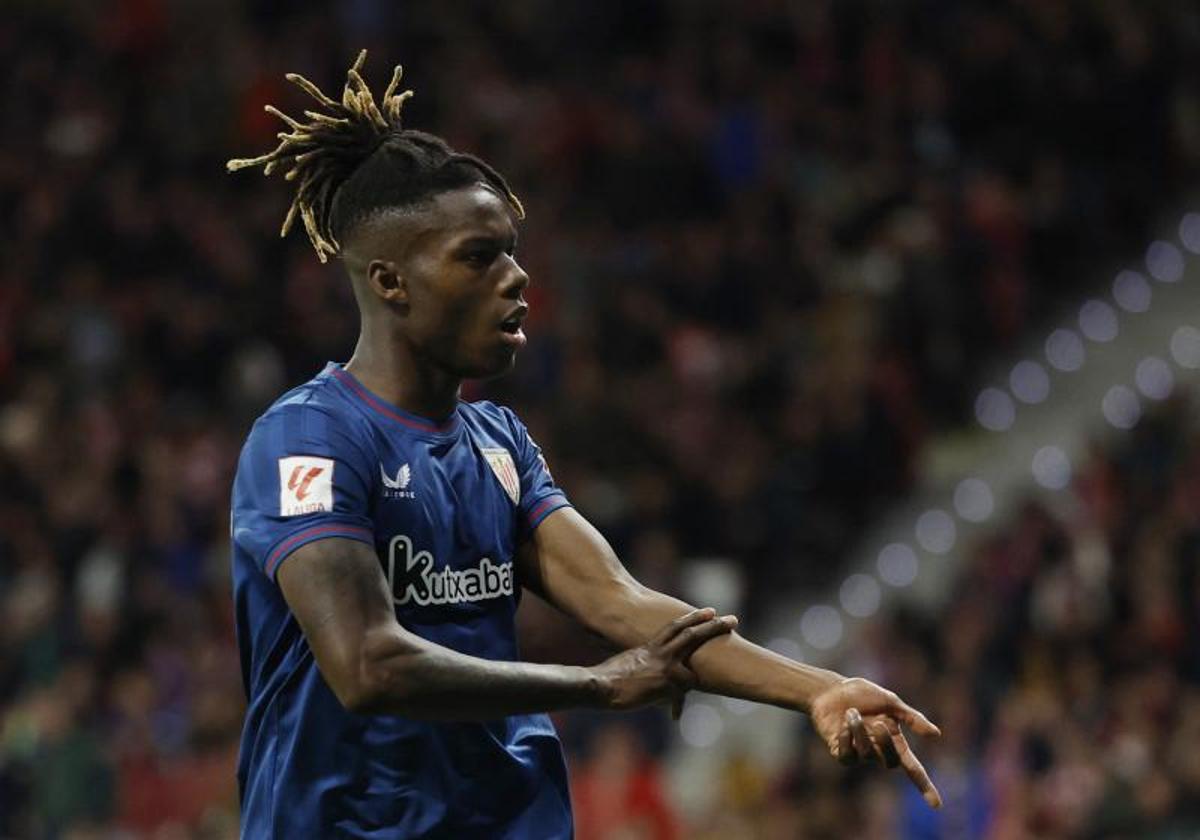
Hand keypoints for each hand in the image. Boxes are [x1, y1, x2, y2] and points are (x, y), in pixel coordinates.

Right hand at [591, 608, 736, 717]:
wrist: (602, 686)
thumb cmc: (608, 678)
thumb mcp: (628, 663)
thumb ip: (644, 663)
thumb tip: (653, 674)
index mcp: (651, 646)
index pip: (676, 627)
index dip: (693, 618)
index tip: (709, 611)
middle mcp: (661, 652)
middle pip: (692, 634)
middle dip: (714, 626)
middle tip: (733, 619)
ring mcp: (665, 667)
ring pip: (693, 665)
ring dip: (700, 669)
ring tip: (721, 664)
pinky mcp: (666, 684)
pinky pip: (679, 697)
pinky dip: (676, 707)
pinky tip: (675, 716)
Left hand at [809, 677, 942, 808]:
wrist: (832, 689)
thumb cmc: (862, 694)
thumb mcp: (890, 702)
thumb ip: (912, 718)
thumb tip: (937, 734)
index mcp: (895, 740)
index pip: (913, 768)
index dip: (924, 786)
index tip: (936, 805)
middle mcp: (878, 749)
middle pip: (890, 762)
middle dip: (885, 743)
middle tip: (878, 722)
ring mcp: (859, 752)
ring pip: (866, 755)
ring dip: (859, 732)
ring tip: (851, 712)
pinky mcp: (840, 751)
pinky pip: (847, 756)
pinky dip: (845, 738)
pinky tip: (842, 724)